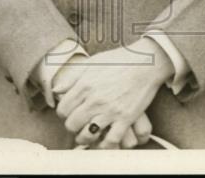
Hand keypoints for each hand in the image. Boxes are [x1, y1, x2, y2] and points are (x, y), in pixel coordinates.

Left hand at [54, 38, 173, 148]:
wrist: (147, 62)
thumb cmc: (120, 60)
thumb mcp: (93, 62)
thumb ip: (73, 77)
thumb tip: (56, 90)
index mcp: (85, 84)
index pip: (63, 109)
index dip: (64, 114)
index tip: (70, 113)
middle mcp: (95, 99)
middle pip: (72, 124)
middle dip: (73, 126)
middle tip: (79, 124)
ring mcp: (110, 110)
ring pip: (87, 135)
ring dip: (85, 138)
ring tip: (88, 134)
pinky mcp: (126, 118)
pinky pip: (110, 140)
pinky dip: (105, 144)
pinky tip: (105, 139)